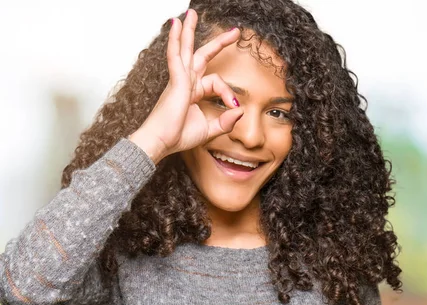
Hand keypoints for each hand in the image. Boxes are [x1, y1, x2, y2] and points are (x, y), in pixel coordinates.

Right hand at [129, 9, 242, 163]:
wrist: (160, 142)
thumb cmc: (178, 137)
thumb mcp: (210, 130)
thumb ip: (226, 121)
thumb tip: (240, 110)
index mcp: (193, 92)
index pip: (216, 82)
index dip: (228, 93)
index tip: (234, 106)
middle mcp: (186, 82)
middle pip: (201, 55)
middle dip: (218, 43)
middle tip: (234, 31)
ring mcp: (179, 80)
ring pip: (186, 50)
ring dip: (189, 31)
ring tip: (191, 14)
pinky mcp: (175, 81)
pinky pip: (175, 56)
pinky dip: (176, 40)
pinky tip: (176, 25)